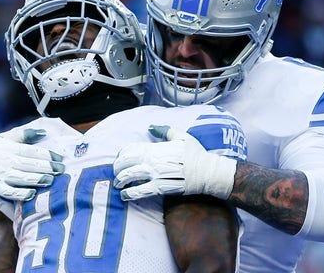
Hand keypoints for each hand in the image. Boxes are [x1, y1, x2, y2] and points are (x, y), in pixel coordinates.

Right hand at [0, 128, 64, 200]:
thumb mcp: (6, 138)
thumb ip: (25, 135)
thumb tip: (43, 132)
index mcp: (10, 148)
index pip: (32, 151)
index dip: (47, 154)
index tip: (60, 158)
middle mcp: (5, 161)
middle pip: (29, 164)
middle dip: (47, 167)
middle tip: (61, 169)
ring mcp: (0, 175)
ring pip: (21, 178)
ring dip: (37, 180)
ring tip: (50, 180)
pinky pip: (9, 192)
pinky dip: (20, 194)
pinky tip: (32, 194)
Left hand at [113, 125, 237, 200]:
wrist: (207, 172)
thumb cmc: (196, 153)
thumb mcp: (181, 136)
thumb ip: (165, 130)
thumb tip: (150, 127)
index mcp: (156, 148)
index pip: (131, 148)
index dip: (122, 154)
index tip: (119, 158)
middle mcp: (153, 160)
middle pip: (126, 162)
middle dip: (117, 167)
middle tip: (116, 172)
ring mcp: (155, 174)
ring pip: (129, 176)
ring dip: (120, 180)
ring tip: (117, 184)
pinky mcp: (160, 188)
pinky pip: (140, 191)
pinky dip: (129, 194)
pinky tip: (124, 195)